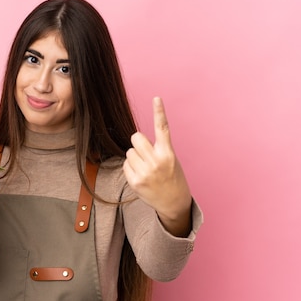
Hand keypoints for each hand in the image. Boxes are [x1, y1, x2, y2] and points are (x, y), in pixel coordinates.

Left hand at [123, 97, 191, 236]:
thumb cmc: (172, 178)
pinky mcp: (135, 182)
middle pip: (136, 137)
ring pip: (129, 152)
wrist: (174, 203)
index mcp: (168, 154)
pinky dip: (131, 168)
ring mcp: (145, 173)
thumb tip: (137, 141)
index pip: (162, 129)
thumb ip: (157, 149)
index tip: (156, 97)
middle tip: (145, 153)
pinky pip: (126, 165)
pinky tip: (141, 176)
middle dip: (138, 142)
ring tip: (145, 168)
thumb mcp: (172, 160)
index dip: (159, 112)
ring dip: (134, 157)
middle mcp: (157, 162)